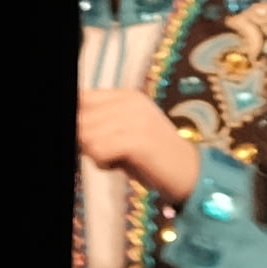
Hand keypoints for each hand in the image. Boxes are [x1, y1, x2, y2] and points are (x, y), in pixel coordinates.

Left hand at [77, 86, 208, 205]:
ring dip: (95, 154)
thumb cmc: (152, 156)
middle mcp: (130, 101)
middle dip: (86, 141)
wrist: (189, 171)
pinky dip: (102, 163)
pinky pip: (98, 150)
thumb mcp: (126, 132)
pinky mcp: (138, 139)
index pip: (83, 98)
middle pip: (81, 118)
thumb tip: (77, 128)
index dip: (81, 120)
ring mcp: (135, 119)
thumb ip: (101, 124)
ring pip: (86, 135)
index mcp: (127, 96)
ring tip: (116, 159)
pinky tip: (119, 165)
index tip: (92, 139)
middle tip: (107, 153)